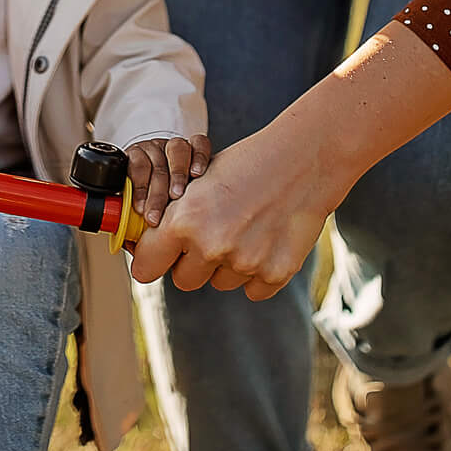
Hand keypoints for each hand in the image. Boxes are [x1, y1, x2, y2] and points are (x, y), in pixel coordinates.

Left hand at [127, 119, 348, 300]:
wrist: (304, 160)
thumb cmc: (247, 164)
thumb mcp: (198, 182)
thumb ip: (174, 217)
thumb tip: (149, 245)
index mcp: (183, 221)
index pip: (145, 268)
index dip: (152, 260)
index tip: (159, 256)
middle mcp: (211, 246)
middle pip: (183, 280)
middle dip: (192, 262)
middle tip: (212, 233)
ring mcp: (244, 263)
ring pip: (220, 282)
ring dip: (227, 264)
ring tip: (246, 228)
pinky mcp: (275, 274)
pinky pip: (252, 289)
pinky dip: (257, 272)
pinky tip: (266, 240)